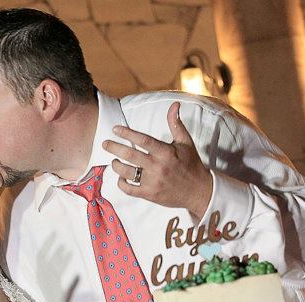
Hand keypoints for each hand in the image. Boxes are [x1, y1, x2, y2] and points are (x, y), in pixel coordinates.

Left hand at [102, 102, 212, 218]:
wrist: (199, 191)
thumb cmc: (191, 164)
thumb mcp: (185, 143)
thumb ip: (176, 124)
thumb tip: (174, 104)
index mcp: (166, 152)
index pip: (143, 140)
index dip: (127, 133)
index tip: (115, 129)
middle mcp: (158, 167)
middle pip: (130, 155)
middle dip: (114, 147)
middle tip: (105, 143)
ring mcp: (152, 182)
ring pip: (127, 172)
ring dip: (116, 165)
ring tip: (113, 161)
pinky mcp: (150, 194)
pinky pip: (129, 189)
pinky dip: (121, 183)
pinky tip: (121, 178)